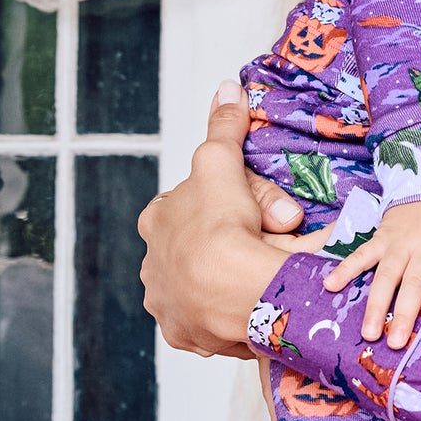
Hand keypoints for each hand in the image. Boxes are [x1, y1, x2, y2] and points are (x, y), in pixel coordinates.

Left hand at [138, 83, 316, 356]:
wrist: (230, 291)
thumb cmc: (223, 223)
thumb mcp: (221, 161)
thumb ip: (224, 125)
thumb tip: (229, 84)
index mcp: (156, 224)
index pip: (183, 206)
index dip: (217, 203)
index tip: (245, 208)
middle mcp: (152, 266)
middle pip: (194, 248)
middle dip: (226, 243)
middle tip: (269, 238)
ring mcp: (169, 305)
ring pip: (202, 286)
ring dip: (227, 281)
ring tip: (264, 275)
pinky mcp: (189, 336)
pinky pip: (213, 322)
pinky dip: (231, 313)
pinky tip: (253, 306)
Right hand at [322, 197, 420, 342]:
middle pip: (415, 283)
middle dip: (405, 313)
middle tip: (396, 342)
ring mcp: (400, 243)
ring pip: (386, 276)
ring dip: (376, 304)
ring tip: (369, 331)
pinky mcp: (381, 237)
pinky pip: (361, 254)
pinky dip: (345, 269)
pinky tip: (330, 286)